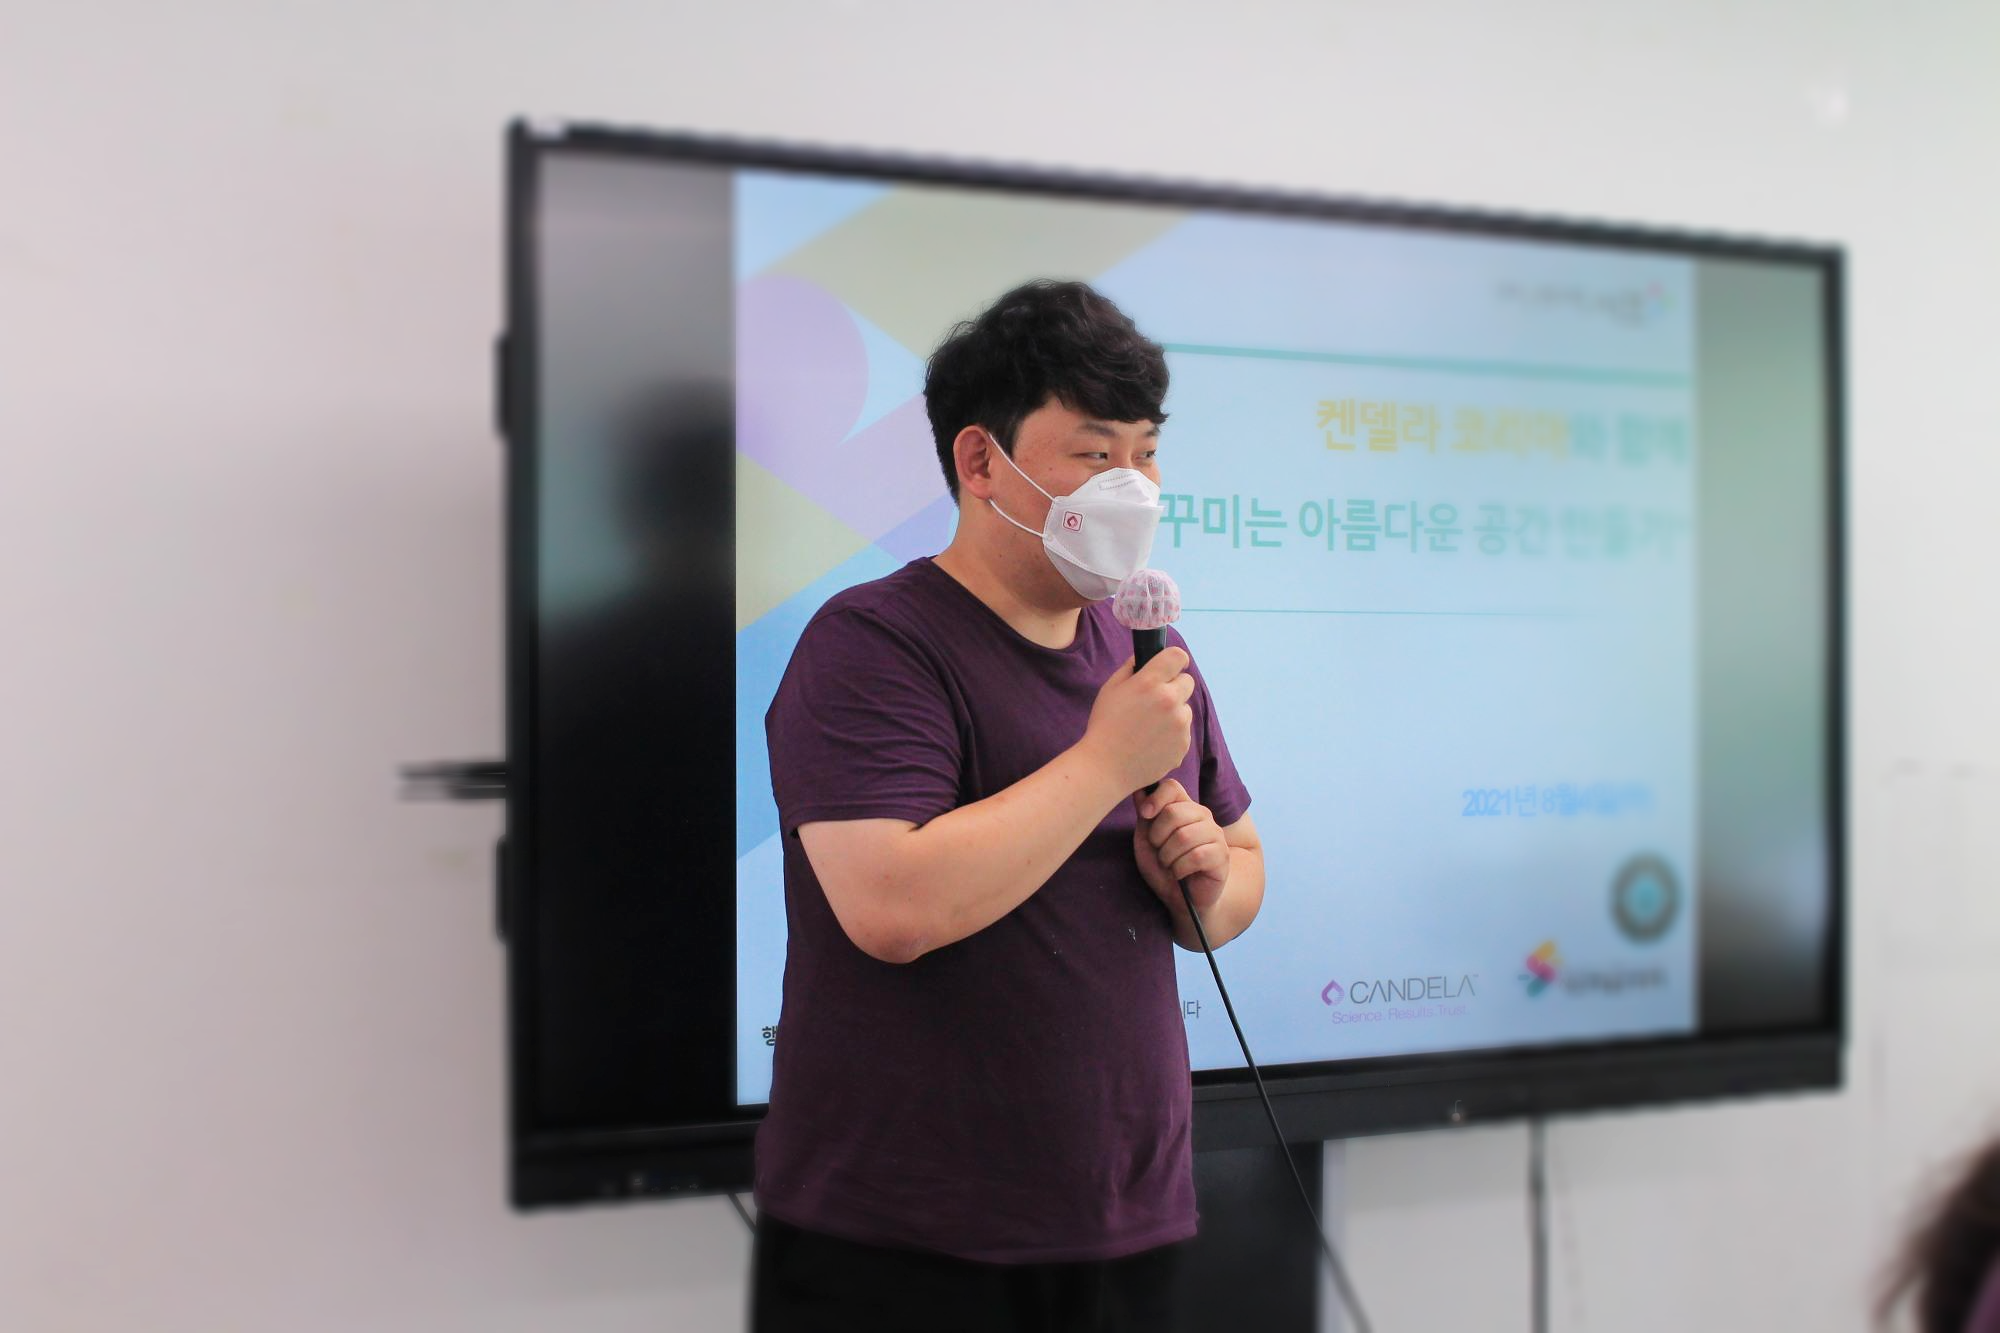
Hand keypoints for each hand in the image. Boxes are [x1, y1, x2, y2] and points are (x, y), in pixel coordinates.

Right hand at [1079, 649, 1193, 794]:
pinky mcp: (1184, 744)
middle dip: (1174, 687)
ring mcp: (1180, 724)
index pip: (1178, 656)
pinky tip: (1152, 742)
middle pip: (1187, 682)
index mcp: (1150, 682)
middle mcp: (1170, 700)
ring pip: (1185, 709)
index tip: (1169, 667)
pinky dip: (1172, 734)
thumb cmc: (1104, 725)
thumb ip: (1131, 667)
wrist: (1106, 767)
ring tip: (1149, 727)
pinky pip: (1184, 731)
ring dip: (1173, 712)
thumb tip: (1146, 656)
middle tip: (1155, 700)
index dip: (1175, 660)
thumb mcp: (1111, 689)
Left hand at [1133, 778, 1228, 915]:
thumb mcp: (1147, 841)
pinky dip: (1180, 869)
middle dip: (1158, 837)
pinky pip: (1196, 857)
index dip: (1156, 798)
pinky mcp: (1222, 855)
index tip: (1144, 814)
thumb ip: (1145, 816)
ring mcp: (1215, 834)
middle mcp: (1202, 816)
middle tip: (1159, 851)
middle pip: (1174, 812)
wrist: (1182, 900)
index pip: (1172, 787)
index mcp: (1183, 807)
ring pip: (1184, 836)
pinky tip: (1180, 874)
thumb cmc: (1164, 868)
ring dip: (1168, 856)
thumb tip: (1139, 791)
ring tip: (1169, 865)